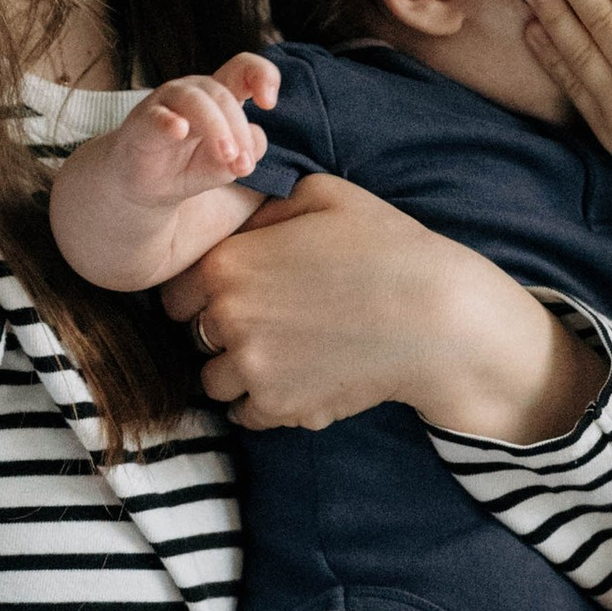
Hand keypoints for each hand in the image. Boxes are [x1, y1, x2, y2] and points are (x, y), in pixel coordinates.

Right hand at [112, 56, 275, 205]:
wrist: (147, 186)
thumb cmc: (189, 166)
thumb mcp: (226, 164)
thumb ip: (245, 153)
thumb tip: (251, 151)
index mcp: (221, 96)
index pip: (244, 69)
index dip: (261, 75)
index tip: (269, 103)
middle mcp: (196, 92)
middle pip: (223, 95)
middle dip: (239, 130)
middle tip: (243, 165)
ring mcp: (168, 102)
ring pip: (197, 101)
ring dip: (217, 128)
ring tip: (226, 157)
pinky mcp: (144, 120)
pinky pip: (158, 116)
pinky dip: (169, 121)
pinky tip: (179, 130)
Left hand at [164, 169, 603, 440]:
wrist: (436, 318)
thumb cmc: (387, 248)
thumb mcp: (325, 196)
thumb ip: (268, 207)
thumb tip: (244, 220)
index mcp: (227, 264)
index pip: (175, 292)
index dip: (204, 292)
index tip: (238, 292)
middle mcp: (227, 320)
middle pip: (194, 337)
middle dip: (222, 331)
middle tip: (271, 323)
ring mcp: (251, 368)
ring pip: (215, 381)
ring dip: (240, 372)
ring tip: (286, 354)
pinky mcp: (280, 407)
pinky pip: (247, 414)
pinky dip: (266, 402)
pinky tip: (300, 378)